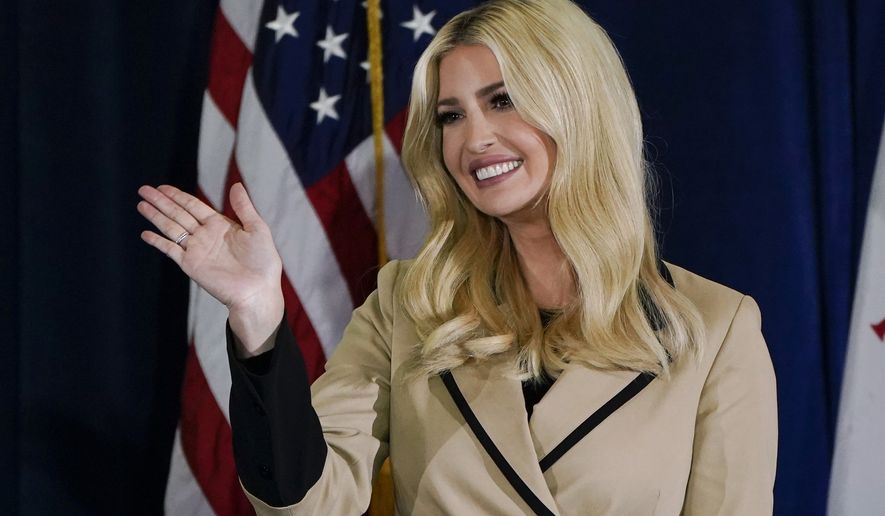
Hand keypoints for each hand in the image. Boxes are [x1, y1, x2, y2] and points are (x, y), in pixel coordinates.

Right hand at [137, 183, 283, 354]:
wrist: (257, 291)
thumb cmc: (263, 262)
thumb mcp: (257, 229)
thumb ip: (244, 207)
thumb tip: (235, 185)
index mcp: (220, 225)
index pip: (193, 206)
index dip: (177, 196)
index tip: (162, 187)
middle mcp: (205, 236)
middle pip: (178, 214)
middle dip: (161, 202)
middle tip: (144, 189)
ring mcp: (196, 250)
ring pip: (171, 228)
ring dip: (156, 216)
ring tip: (141, 204)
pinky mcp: (191, 265)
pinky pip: (170, 250)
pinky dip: (158, 241)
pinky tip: (146, 233)